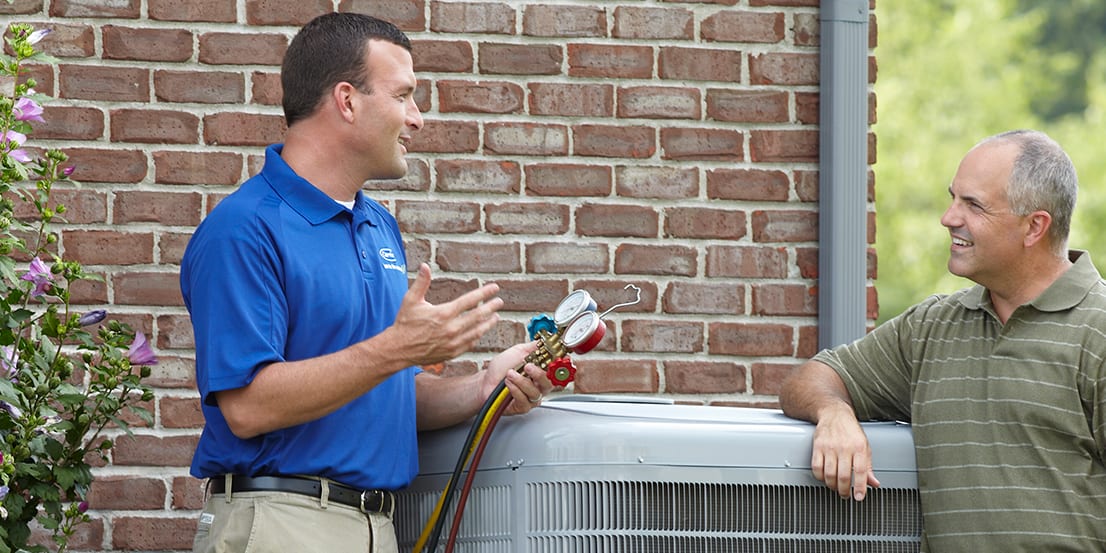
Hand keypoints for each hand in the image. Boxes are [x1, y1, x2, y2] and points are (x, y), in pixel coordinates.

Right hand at [387, 263, 503, 365]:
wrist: (398, 349)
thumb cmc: (404, 323)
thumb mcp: (411, 300)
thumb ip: (421, 283)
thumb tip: (425, 265)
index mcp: (443, 313)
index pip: (470, 301)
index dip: (484, 293)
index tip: (494, 288)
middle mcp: (451, 328)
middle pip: (478, 316)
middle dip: (491, 307)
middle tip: (499, 301)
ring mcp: (453, 342)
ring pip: (477, 331)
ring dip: (488, 323)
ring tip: (496, 317)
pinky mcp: (452, 353)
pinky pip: (470, 343)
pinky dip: (478, 336)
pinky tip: (481, 331)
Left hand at [482, 341, 553, 414]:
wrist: (486, 381)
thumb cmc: (501, 369)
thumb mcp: (518, 352)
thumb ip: (533, 347)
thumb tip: (545, 342)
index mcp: (541, 371)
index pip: (556, 370)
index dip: (557, 366)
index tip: (552, 360)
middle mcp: (539, 385)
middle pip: (549, 383)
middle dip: (539, 374)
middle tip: (528, 366)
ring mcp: (532, 397)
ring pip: (536, 392)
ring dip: (521, 381)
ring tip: (510, 374)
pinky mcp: (523, 406)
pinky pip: (525, 401)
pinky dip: (515, 390)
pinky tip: (508, 384)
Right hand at [810, 406, 880, 500]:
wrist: (834, 414)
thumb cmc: (850, 431)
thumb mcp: (864, 446)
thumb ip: (868, 466)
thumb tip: (874, 483)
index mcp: (859, 447)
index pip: (860, 471)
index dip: (859, 486)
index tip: (859, 497)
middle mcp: (844, 447)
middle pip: (842, 475)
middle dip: (844, 490)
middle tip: (846, 495)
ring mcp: (829, 447)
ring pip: (829, 474)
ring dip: (832, 485)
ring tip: (836, 487)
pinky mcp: (817, 447)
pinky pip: (816, 467)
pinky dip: (820, 477)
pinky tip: (825, 478)